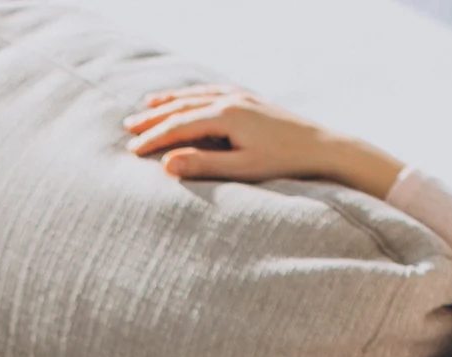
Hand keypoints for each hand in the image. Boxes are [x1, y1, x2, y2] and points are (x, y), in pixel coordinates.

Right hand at [122, 86, 402, 197]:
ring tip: (147, 107)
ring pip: (196, 96)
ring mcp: (242, 96)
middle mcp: (231, 100)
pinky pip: (213, 92)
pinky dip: (193, 95)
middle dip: (154, 117)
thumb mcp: (242, 169)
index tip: (132, 151)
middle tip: (128, 127)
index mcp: (226, 116)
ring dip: (170, 102)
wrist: (323, 147)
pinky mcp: (251, 99)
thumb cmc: (284, 163)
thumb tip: (166, 164)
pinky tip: (189, 99)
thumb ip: (203, 166)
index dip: (154, 138)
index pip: (179, 126)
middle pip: (183, 106)